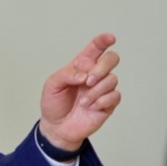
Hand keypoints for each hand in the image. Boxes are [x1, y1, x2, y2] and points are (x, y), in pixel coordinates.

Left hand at [39, 33, 120, 149]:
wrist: (57, 127)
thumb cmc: (54, 103)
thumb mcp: (51, 85)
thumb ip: (66, 74)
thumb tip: (84, 74)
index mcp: (80, 66)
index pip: (95, 48)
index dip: (103, 41)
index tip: (110, 38)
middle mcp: (94, 74)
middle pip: (111, 59)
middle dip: (102, 67)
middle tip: (88, 81)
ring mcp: (103, 88)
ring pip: (112, 79)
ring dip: (95, 91)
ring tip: (82, 102)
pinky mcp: (109, 103)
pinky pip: (115, 96)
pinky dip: (101, 101)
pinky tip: (90, 107)